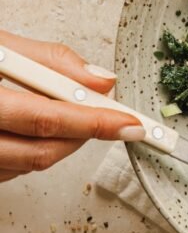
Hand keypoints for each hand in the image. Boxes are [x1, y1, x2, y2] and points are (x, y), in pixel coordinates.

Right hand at [0, 31, 143, 182]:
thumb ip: (48, 61)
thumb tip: (100, 79)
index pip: (46, 117)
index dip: (94, 122)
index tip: (130, 123)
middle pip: (41, 151)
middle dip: (83, 135)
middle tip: (109, 117)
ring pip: (27, 166)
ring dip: (61, 145)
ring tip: (70, 116)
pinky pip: (7, 172)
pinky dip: (32, 153)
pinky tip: (34, 129)